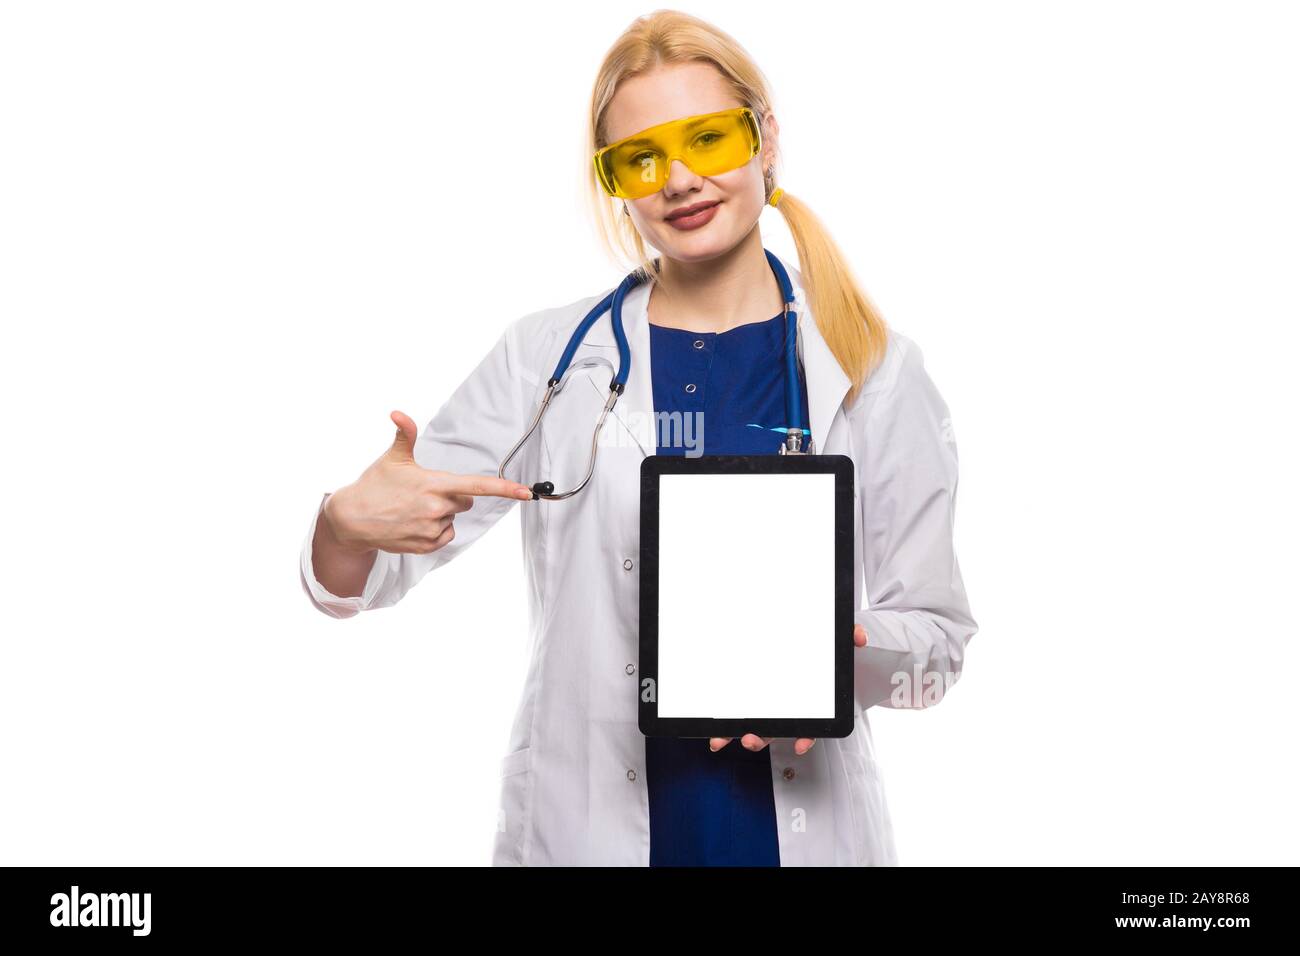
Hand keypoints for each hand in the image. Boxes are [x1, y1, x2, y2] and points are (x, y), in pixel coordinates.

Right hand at [322, 410, 534, 554]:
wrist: (351, 519)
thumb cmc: (374, 485)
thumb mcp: (392, 458)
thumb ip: (405, 435)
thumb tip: (399, 413)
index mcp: (434, 484)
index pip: (477, 487)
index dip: (504, 489)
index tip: (526, 492)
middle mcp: (436, 509)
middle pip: (464, 501)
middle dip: (451, 496)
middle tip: (424, 492)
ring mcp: (431, 530)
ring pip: (453, 519)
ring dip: (441, 514)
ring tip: (413, 509)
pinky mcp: (426, 546)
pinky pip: (445, 536)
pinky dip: (435, 531)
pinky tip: (414, 523)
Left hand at [709, 622, 867, 755]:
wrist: (808, 644)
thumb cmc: (819, 653)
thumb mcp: (835, 643)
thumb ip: (849, 637)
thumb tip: (858, 638)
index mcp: (808, 704)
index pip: (808, 727)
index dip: (805, 738)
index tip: (799, 745)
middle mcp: (786, 710)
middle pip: (774, 731)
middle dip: (759, 739)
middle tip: (750, 739)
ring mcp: (768, 708)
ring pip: (755, 728)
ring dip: (740, 736)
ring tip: (725, 738)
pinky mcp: (751, 700)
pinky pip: (741, 717)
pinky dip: (728, 728)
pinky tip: (718, 733)